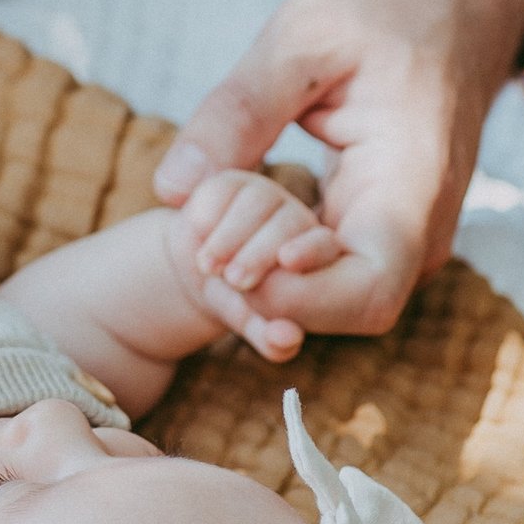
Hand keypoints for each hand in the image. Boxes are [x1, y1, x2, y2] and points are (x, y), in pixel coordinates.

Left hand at [154, 0, 523, 334]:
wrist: (457, 1)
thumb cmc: (386, 8)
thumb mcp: (303, 37)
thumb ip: (239, 112)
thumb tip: (170, 191)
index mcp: (413, 188)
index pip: (366, 295)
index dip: (293, 296)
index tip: (226, 256)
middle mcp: (419, 231)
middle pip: (341, 308)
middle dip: (264, 287)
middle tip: (198, 239)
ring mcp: (404, 235)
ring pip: (332, 294)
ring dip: (266, 271)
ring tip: (207, 221)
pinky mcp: (381, 226)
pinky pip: (330, 264)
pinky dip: (278, 250)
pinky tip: (232, 211)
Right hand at [167, 168, 343, 360]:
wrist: (201, 269)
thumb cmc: (237, 299)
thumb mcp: (252, 320)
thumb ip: (270, 336)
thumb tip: (288, 341)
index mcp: (316, 252)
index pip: (324, 245)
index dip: (311, 250)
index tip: (288, 260)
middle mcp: (296, 219)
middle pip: (290, 221)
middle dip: (259, 252)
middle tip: (235, 280)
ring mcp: (266, 195)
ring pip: (257, 202)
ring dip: (229, 236)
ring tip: (208, 265)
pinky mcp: (232, 182)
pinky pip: (222, 190)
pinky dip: (208, 216)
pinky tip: (199, 235)